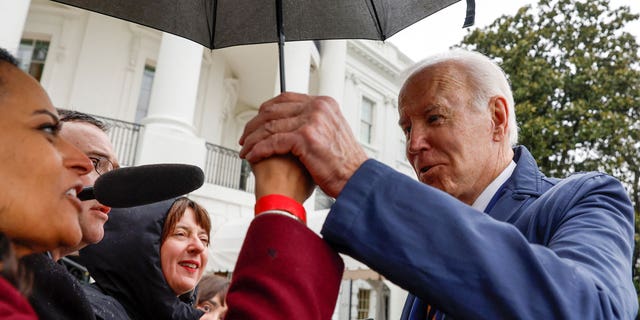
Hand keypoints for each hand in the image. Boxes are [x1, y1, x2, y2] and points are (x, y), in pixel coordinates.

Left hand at [240, 92, 367, 197]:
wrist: (355, 178)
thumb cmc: (344, 163)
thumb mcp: (332, 133)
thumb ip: (314, 123)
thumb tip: (293, 123)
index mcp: (324, 103)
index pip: (285, 99)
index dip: (266, 110)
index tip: (257, 122)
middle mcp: (318, 107)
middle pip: (274, 110)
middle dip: (255, 125)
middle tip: (246, 137)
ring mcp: (312, 121)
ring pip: (270, 126)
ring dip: (254, 139)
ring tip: (246, 149)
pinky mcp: (305, 137)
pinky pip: (273, 141)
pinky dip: (259, 150)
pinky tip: (253, 157)